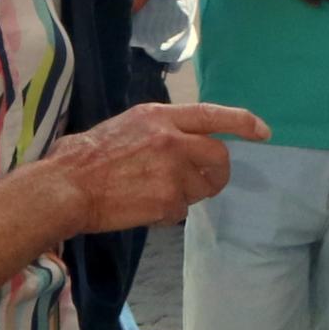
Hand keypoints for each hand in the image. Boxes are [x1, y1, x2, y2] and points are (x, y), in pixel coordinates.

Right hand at [46, 102, 268, 231]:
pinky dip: (165, 215)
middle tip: (206, 184)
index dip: (242, 122)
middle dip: (218, 174)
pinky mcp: (168, 200)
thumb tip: (176, 143)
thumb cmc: (82, 158)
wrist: (65, 187)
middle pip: (219, 157)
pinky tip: (140, 209)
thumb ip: (156, 132)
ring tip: (151, 195)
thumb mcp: (123, 126)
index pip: (211, 115)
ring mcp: (172, 171)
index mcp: (158, 116)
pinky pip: (179, 212)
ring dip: (183, 196)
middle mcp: (172, 140)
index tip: (262, 131)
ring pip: (200, 189)